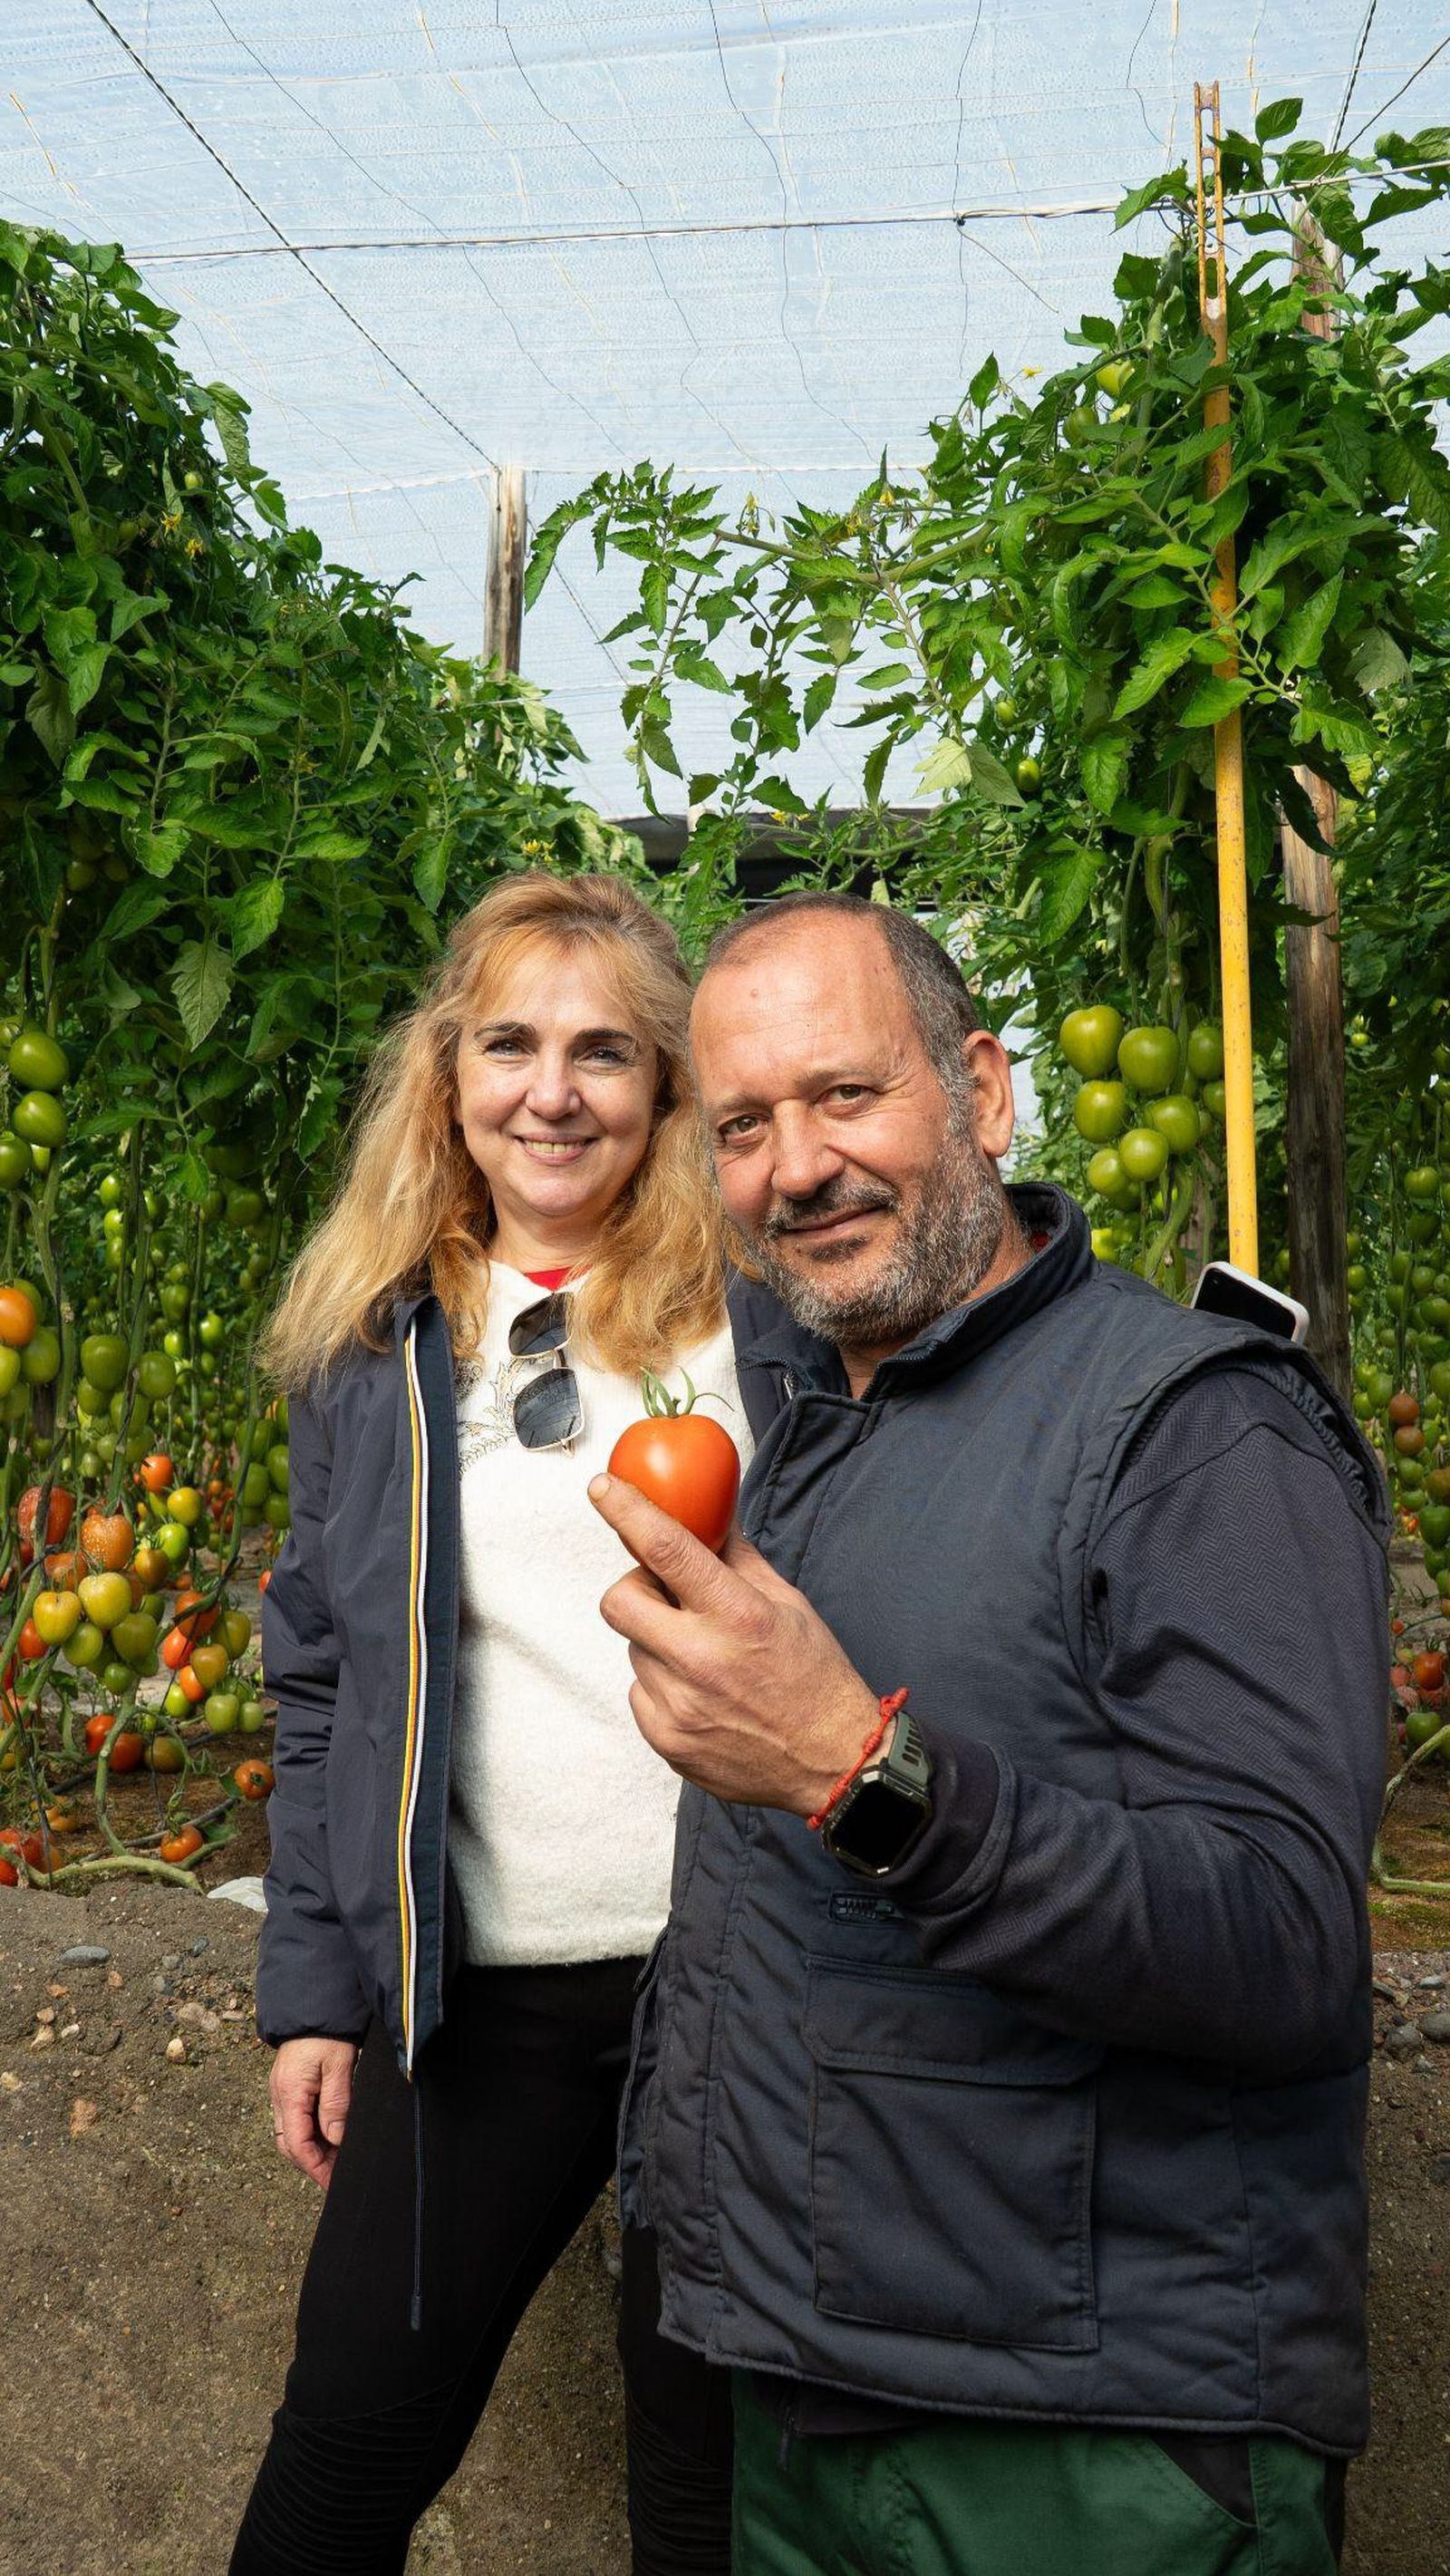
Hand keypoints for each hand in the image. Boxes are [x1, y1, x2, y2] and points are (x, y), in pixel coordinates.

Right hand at [270, 2035, 358, 2189]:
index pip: (297, 2144)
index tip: (332, 2183)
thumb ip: (336, 2103)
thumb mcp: (338, 2066)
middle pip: (290, 2145)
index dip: (315, 2167)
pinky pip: (296, 2121)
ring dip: (314, 2151)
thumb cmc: (327, 2033)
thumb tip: (336, 2138)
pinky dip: (312, 2135)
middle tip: (337, 2177)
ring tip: (339, 2161)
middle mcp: (280, 2097)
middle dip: (313, 2164)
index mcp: (289, 2093)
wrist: (314, 2006)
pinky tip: (331, 2139)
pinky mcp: (290, 2089)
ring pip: (292, 2135)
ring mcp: (282, 2093)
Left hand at [590, 1473, 878, 1815]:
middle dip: (635, 1589)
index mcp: (738, 1616)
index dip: (627, 1511)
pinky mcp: (666, 1738)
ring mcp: (678, 1704)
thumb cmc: (815, 1681)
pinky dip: (663, 1685)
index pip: (667, 1550)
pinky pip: (640, 1691)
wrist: (831, 1763)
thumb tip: (707, 1517)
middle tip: (666, 1597)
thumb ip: (738, 1559)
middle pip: (620, 1601)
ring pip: (634, 1647)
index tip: (603, 1488)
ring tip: (706, 1661)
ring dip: (658, 1642)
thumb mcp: (789, 1605)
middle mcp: (701, 1659)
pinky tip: (703, 1696)